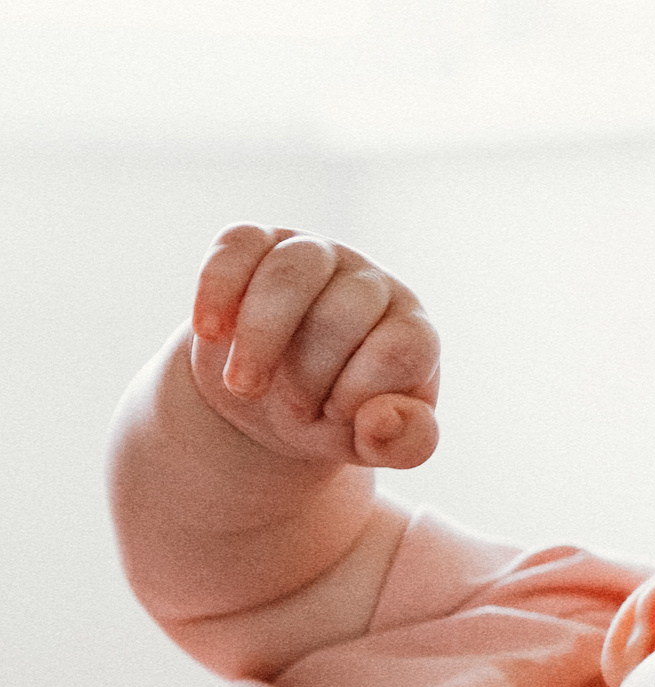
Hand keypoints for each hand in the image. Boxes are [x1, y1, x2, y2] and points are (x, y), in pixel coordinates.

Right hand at [189, 224, 439, 470]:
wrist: (266, 394)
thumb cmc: (332, 416)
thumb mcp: (373, 443)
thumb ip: (404, 442)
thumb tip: (382, 421)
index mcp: (411, 331)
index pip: (402, 348)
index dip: (361, 390)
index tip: (335, 417)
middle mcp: (371, 284)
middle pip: (344, 311)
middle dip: (309, 373)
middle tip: (292, 412)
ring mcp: (317, 254)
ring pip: (294, 269)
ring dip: (261, 334)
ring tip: (244, 385)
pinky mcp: (259, 242)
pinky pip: (240, 243)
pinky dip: (219, 288)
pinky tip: (212, 333)